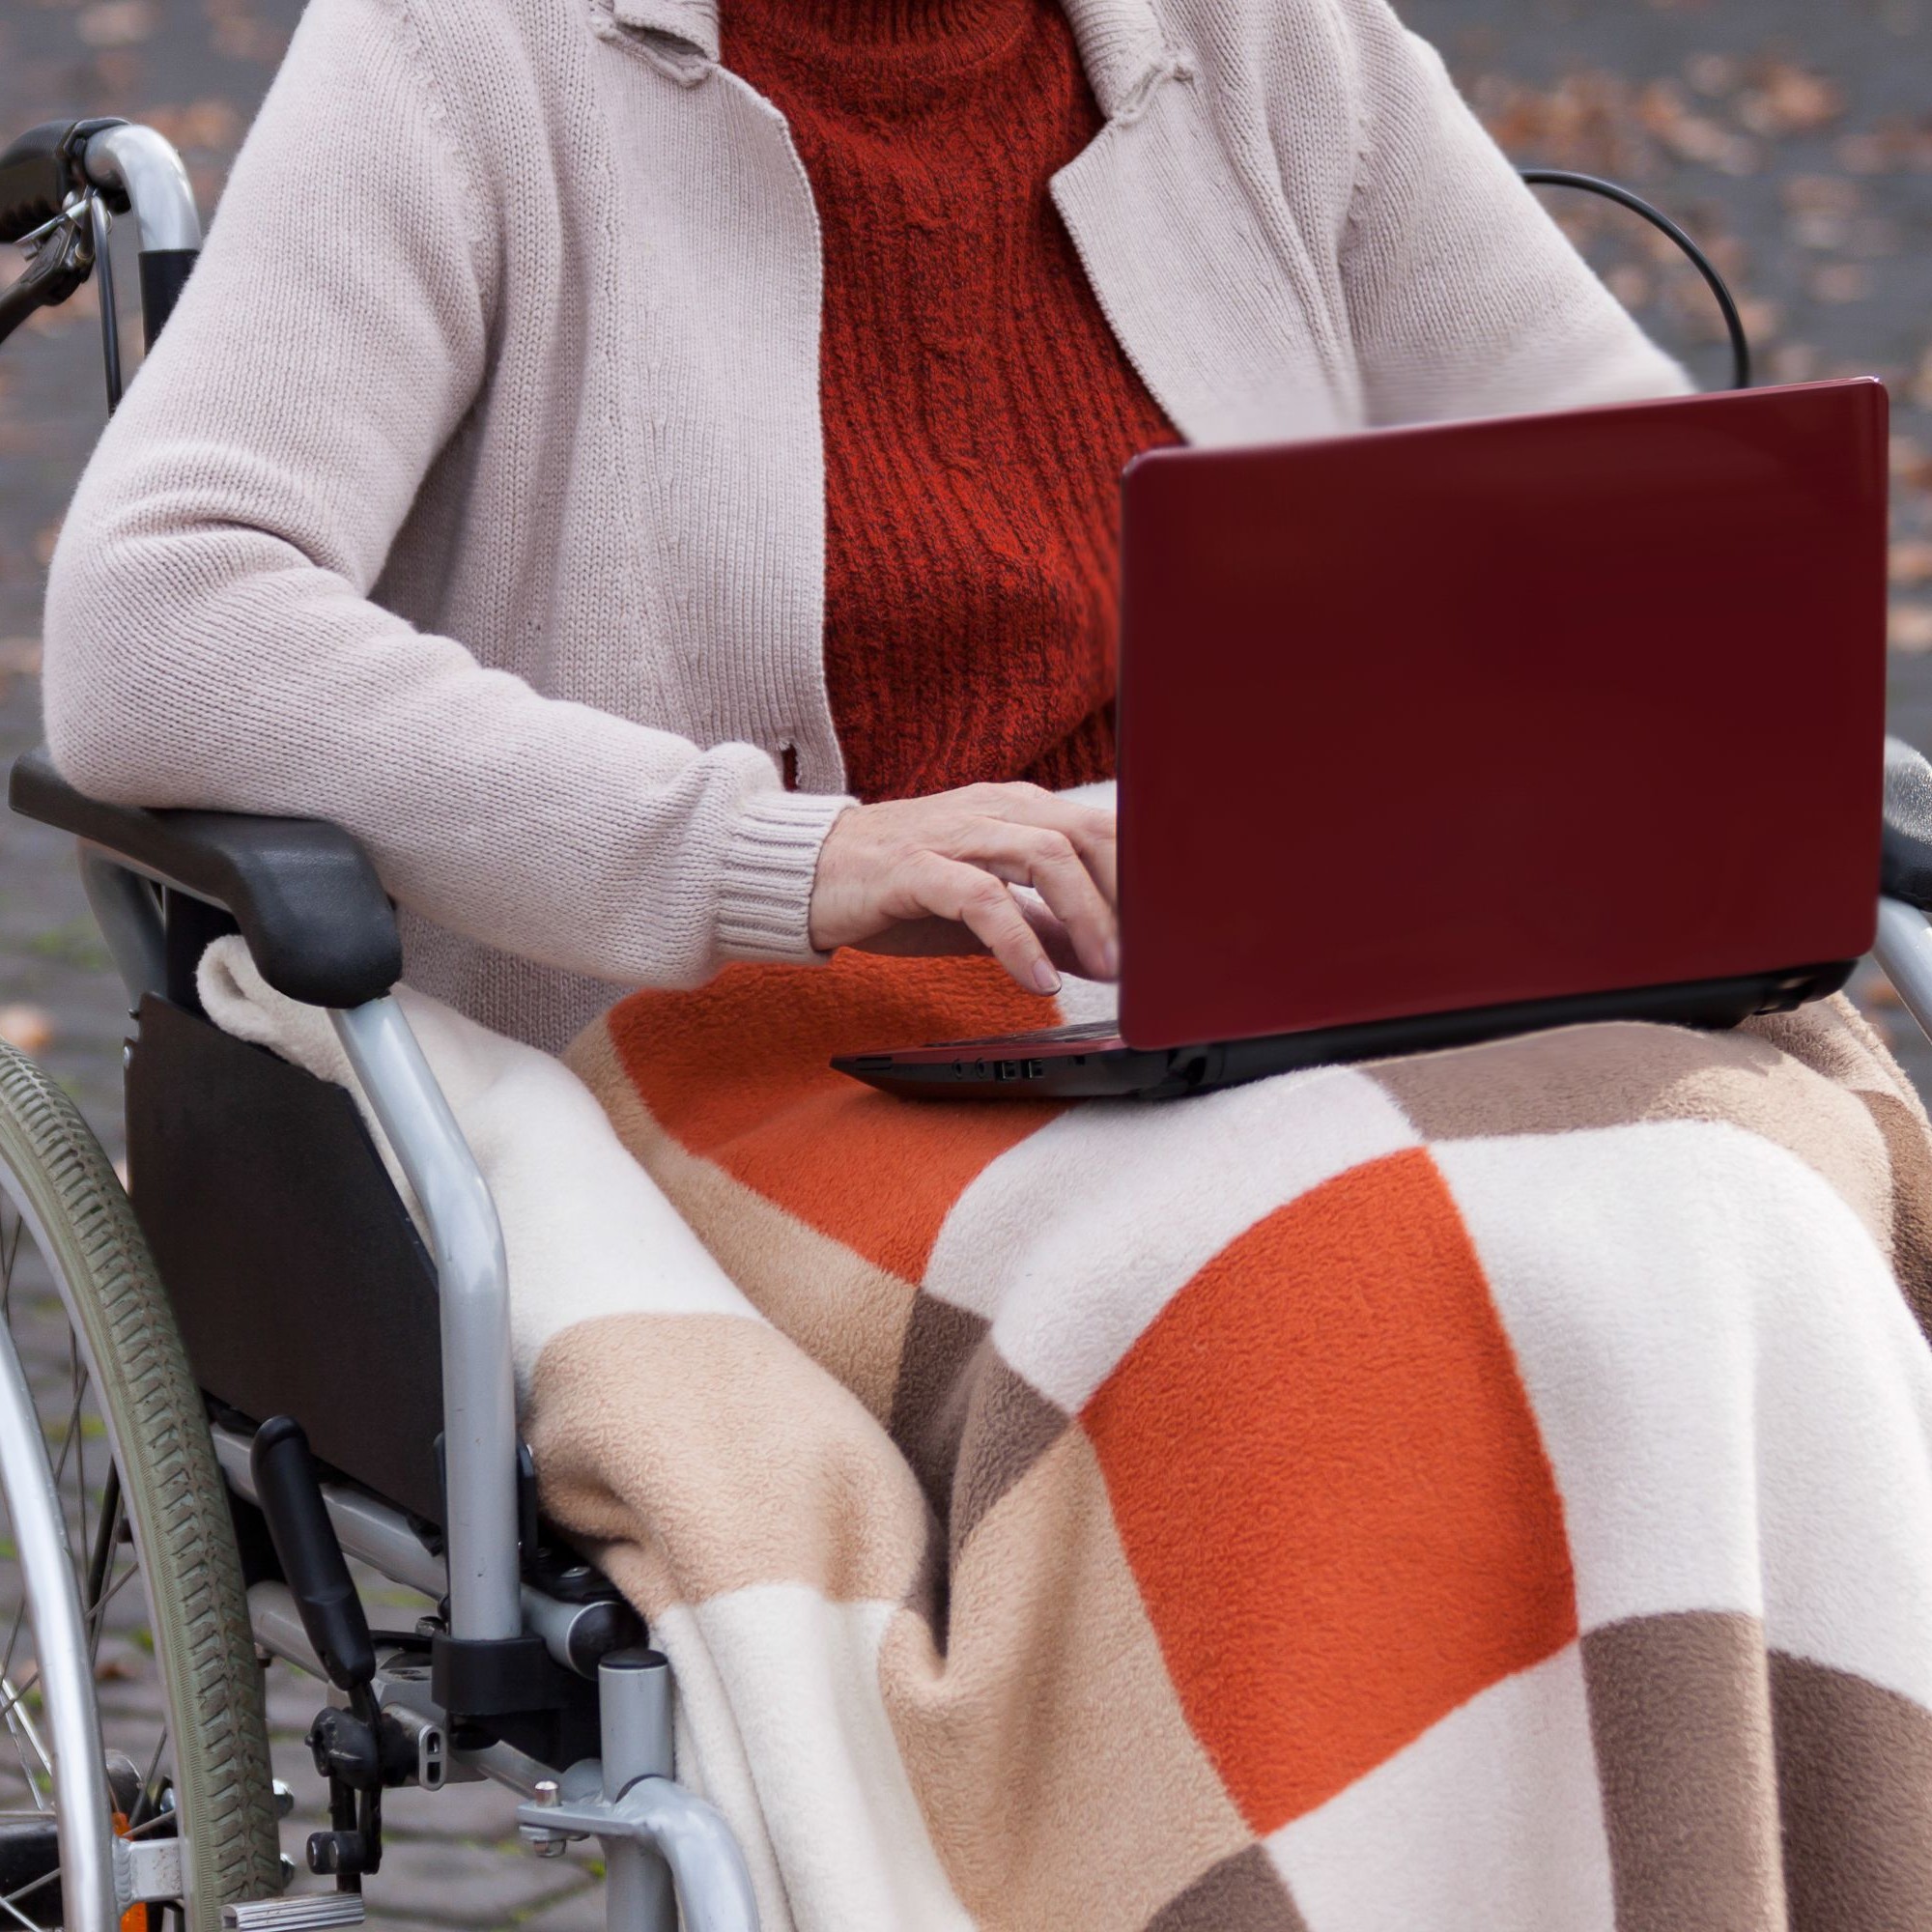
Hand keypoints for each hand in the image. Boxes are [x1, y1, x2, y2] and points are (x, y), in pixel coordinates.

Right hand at [808, 783, 1118, 994]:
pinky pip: (981, 897)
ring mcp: (952, 833)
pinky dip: (1018, 940)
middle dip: (1123, 898)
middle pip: (1084, 834)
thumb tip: (1099, 954)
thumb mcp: (982, 910)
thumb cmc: (894, 885)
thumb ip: (1042, 925)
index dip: (1138, 879)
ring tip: (1104, 970)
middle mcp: (991, 810)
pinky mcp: (913, 867)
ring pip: (1043, 855)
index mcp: (1015, 811)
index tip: (1162, 933)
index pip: (1099, 828)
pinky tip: (1036, 981)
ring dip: (1084, 915)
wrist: (804, 875)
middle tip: (1141, 958)